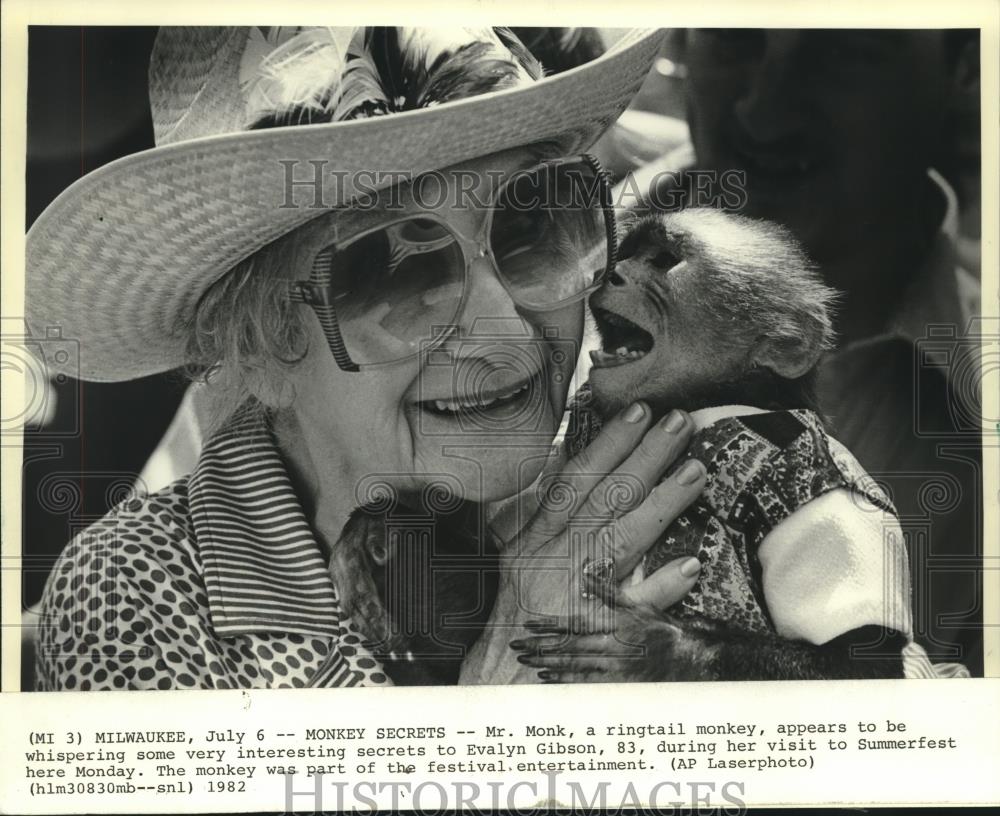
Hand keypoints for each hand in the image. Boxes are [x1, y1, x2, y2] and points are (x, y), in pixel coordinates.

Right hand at [459, 402, 706, 683]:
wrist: (493, 687)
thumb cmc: (512, 622)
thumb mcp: (517, 563)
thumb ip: (545, 523)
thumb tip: (576, 477)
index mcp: (531, 541)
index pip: (573, 480)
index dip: (608, 443)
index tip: (637, 411)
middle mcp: (550, 561)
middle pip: (603, 499)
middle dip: (644, 456)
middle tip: (679, 422)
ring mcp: (573, 597)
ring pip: (620, 540)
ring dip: (661, 504)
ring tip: (696, 470)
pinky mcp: (594, 636)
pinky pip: (631, 610)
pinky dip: (659, 588)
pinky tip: (690, 565)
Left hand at [509, 604, 721, 682]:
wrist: (693, 658)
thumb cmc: (664, 630)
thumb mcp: (639, 604)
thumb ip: (610, 591)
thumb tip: (586, 573)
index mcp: (616, 621)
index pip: (576, 622)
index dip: (551, 624)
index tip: (528, 625)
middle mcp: (614, 643)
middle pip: (570, 645)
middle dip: (541, 645)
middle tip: (516, 646)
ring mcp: (617, 665)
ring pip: (575, 664)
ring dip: (548, 662)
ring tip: (525, 661)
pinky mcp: (621, 683)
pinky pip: (588, 683)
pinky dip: (566, 679)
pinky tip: (548, 677)